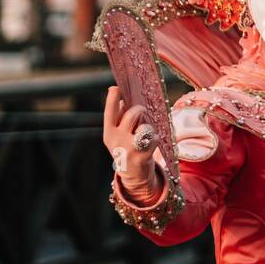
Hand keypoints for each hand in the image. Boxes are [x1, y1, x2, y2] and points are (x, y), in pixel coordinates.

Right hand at [103, 86, 160, 201]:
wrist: (133, 175)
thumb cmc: (126, 148)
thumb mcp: (117, 135)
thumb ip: (118, 118)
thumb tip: (121, 99)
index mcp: (109, 133)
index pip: (109, 112)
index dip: (112, 99)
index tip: (115, 88)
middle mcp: (116, 140)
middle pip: (133, 114)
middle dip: (140, 110)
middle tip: (141, 111)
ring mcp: (129, 148)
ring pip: (145, 126)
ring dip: (148, 127)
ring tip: (145, 133)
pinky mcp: (142, 156)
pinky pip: (154, 138)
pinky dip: (155, 138)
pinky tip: (151, 144)